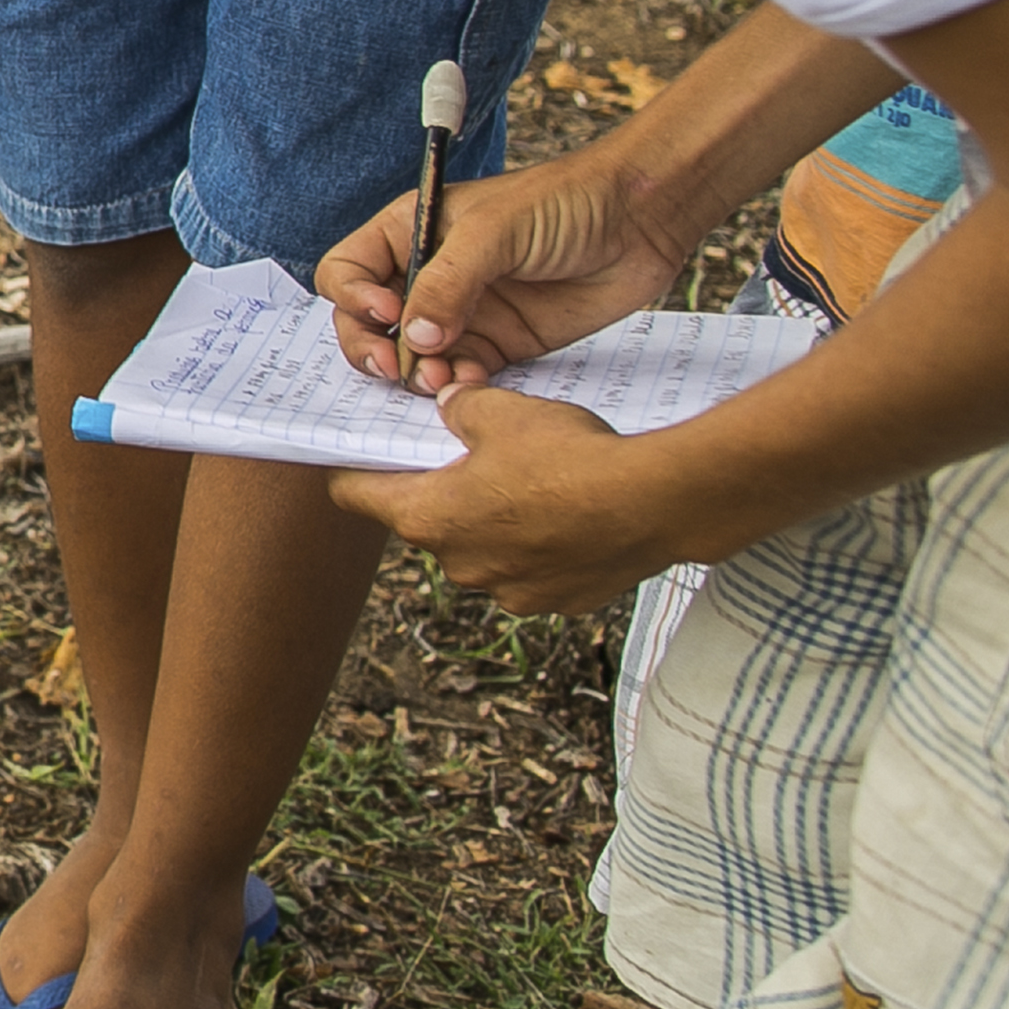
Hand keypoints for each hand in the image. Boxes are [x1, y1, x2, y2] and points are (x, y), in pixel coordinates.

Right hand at [314, 144, 693, 393]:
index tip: (388, 315)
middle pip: (367, 323)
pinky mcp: (500, 343)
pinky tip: (474, 384)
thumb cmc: (563, 201)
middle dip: (372, 348)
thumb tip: (413, 338)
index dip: (354, 298)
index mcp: (409, 233)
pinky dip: (459, 386)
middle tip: (395, 368)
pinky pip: (461, 374)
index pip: (348, 271)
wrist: (640, 220)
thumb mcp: (493, 231)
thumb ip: (448, 284)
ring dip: (416, 374)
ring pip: (412, 357)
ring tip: (441, 382)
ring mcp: (461, 312)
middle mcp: (427, 275)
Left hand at [335, 389, 716, 611]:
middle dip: (440, 492)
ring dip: (493, 522)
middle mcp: (461, 565)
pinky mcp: (557, 601)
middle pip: (426, 522)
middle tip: (461, 456)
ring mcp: (510, 590)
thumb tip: (453, 406)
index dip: (353, 469)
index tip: (356, 453)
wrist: (654, 504)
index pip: (356, 496)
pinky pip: (532, 569)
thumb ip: (462, 409)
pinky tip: (566, 513)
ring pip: (482, 549)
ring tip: (528, 483)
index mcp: (430, 518)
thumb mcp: (500, 411)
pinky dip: (538, 545)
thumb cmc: (570, 457)